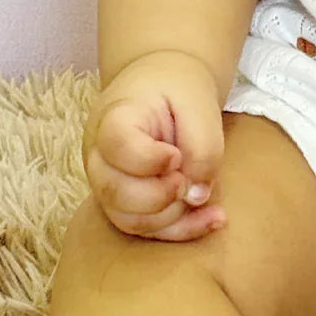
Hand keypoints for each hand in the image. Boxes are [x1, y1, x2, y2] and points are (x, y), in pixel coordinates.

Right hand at [82, 50, 227, 240]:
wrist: (163, 86)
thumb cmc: (179, 89)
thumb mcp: (198, 102)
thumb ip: (202, 145)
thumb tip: (197, 195)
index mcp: (114, 117)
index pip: (116, 145)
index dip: (148, 159)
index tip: (176, 155)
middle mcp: (100, 155)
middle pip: (114, 191)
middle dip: (159, 197)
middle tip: (187, 180)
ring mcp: (108, 182)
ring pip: (127, 219)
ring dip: (172, 218)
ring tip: (205, 199)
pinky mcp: (124, 203)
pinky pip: (145, 228)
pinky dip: (180, 229)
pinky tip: (214, 219)